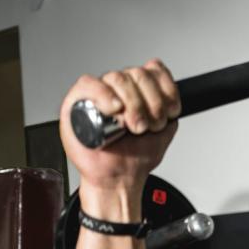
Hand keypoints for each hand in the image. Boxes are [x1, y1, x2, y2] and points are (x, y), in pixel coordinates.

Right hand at [59, 58, 180, 191]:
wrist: (118, 178)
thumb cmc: (135, 158)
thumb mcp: (164, 133)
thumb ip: (170, 111)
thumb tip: (170, 95)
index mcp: (139, 92)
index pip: (155, 71)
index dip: (166, 90)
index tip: (169, 112)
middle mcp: (120, 89)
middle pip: (139, 74)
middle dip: (151, 103)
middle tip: (148, 126)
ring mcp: (99, 93)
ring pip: (119, 78)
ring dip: (133, 104)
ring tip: (132, 127)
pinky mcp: (77, 101)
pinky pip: (90, 84)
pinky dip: (105, 94)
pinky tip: (115, 109)